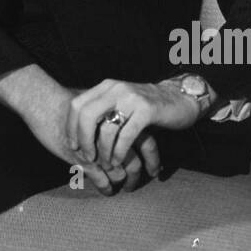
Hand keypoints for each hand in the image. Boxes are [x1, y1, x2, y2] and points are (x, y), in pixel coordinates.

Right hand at [0, 66, 158, 194]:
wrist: (42, 101)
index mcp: (119, 120)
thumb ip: (109, 117)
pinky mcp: (82, 158)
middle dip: (138, 176)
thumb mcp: (94, 108)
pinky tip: (107, 191)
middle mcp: (111, 135)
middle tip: (136, 183)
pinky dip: (105, 187)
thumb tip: (122, 124)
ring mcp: (97, 148)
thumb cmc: (66, 103)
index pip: (146, 142)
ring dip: (122, 182)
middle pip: (134, 161)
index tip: (155, 169)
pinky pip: (100, 178)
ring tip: (124, 187)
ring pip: (119, 173)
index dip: (153, 158)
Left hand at [66, 79, 200, 170]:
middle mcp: (116, 89)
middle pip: (86, 115)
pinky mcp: (147, 110)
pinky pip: (126, 135)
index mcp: (106, 86)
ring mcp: (131, 98)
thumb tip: (77, 132)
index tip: (73, 145)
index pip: (77, 104)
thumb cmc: (146, 107)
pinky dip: (119, 152)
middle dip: (84, 140)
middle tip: (87, 157)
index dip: (71, 127)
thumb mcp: (120, 102)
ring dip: (103, 151)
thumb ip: (102, 110)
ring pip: (107, 128)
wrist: (179, 99)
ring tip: (105, 164)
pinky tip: (118, 161)